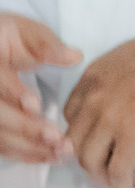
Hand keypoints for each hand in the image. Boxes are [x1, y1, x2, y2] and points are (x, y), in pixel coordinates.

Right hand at [0, 13, 81, 162]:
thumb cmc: (9, 37)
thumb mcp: (26, 31)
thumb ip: (47, 44)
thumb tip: (73, 56)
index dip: (13, 92)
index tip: (35, 104)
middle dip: (25, 127)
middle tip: (56, 137)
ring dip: (29, 147)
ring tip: (61, 151)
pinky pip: (3, 146)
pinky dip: (26, 154)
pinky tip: (49, 156)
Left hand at [63, 25, 134, 187]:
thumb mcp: (132, 55)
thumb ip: (116, 77)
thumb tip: (125, 98)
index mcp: (93, 76)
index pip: (71, 114)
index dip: (83, 132)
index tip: (98, 141)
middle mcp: (94, 98)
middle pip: (75, 141)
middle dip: (88, 158)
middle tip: (106, 166)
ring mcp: (111, 119)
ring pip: (90, 160)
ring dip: (102, 175)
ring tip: (118, 180)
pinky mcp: (133, 136)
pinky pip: (118, 171)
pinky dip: (122, 185)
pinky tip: (132, 187)